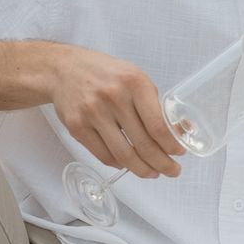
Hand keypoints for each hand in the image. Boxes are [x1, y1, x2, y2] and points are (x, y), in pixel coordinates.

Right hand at [48, 45, 185, 179]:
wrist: (63, 69)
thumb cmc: (105, 73)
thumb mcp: (136, 78)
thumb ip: (155, 104)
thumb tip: (180, 131)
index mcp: (134, 83)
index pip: (158, 125)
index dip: (171, 145)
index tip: (179, 154)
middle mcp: (113, 98)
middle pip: (143, 144)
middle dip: (162, 163)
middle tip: (172, 171)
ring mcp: (93, 113)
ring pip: (123, 155)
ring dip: (142, 169)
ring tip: (152, 173)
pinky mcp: (77, 127)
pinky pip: (103, 155)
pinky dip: (119, 164)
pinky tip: (128, 165)